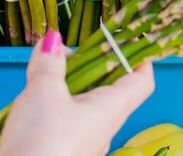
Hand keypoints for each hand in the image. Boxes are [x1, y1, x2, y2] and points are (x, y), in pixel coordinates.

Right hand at [0, 31, 154, 155]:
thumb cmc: (42, 139)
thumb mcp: (43, 92)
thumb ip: (49, 64)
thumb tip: (53, 39)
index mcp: (112, 108)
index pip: (143, 81)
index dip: (141, 58)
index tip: (131, 38)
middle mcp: (106, 126)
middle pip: (114, 89)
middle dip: (98, 65)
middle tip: (79, 47)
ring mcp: (88, 141)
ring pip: (90, 105)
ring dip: (76, 83)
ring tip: (53, 67)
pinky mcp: (68, 150)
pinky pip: (73, 120)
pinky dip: (62, 102)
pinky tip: (40, 97)